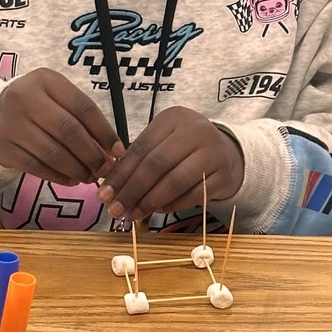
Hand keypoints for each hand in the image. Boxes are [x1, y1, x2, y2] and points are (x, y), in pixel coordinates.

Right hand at [0, 67, 122, 184]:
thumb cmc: (37, 106)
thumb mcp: (57, 99)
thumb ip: (83, 120)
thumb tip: (112, 152)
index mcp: (46, 80)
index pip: (82, 107)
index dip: (104, 131)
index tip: (119, 151)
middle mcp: (26, 98)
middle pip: (68, 131)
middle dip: (92, 154)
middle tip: (105, 169)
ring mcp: (13, 124)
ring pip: (53, 153)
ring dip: (77, 169)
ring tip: (90, 176)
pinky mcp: (5, 148)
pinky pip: (37, 167)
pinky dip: (59, 176)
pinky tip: (72, 180)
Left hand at [96, 106, 243, 221]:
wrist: (227, 153)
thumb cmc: (185, 148)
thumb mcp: (163, 142)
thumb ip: (139, 159)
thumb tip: (110, 187)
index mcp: (174, 118)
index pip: (141, 148)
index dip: (120, 174)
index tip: (104, 194)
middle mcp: (195, 130)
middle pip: (156, 164)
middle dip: (132, 190)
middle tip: (116, 210)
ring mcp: (212, 152)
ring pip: (174, 181)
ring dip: (150, 202)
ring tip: (134, 214)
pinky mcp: (223, 175)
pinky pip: (192, 195)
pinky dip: (171, 205)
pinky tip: (158, 210)